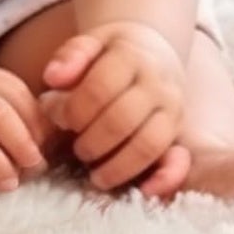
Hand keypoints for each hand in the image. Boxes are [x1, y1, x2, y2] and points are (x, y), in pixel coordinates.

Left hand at [41, 21, 186, 190]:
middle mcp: (157, 83)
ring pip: (148, 144)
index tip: (60, 120)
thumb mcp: (90, 43)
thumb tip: (52, 78)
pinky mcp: (181, 133)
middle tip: (76, 150)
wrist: (155, 52)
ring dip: (117, 166)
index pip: (99, 88)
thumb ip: (71, 56)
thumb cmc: (112, 53)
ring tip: (95, 175)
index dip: (75, 109)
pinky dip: (165, 179)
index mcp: (131, 56)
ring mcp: (173, 109)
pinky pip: (179, 161)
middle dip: (92, 141)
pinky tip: (143, 191)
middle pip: (121, 120)